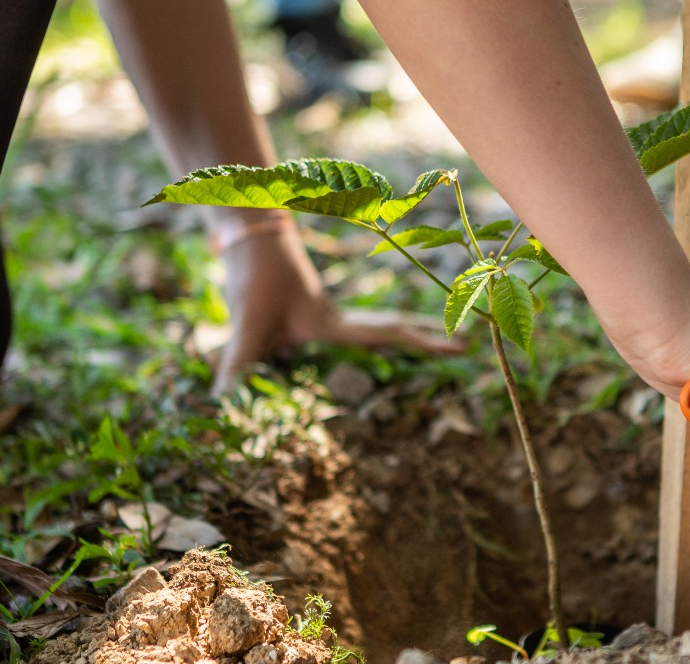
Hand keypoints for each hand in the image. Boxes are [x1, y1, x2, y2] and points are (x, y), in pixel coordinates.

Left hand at [211, 225, 462, 392]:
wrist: (247, 234)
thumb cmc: (252, 277)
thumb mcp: (246, 324)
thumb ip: (237, 363)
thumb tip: (223, 403)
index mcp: (332, 325)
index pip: (388, 336)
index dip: (423, 344)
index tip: (457, 346)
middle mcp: (338, 320)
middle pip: (394, 329)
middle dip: (429, 339)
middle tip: (466, 345)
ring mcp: (327, 315)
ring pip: (378, 326)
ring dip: (409, 335)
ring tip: (442, 342)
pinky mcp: (310, 314)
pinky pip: (354, 328)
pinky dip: (378, 336)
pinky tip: (381, 345)